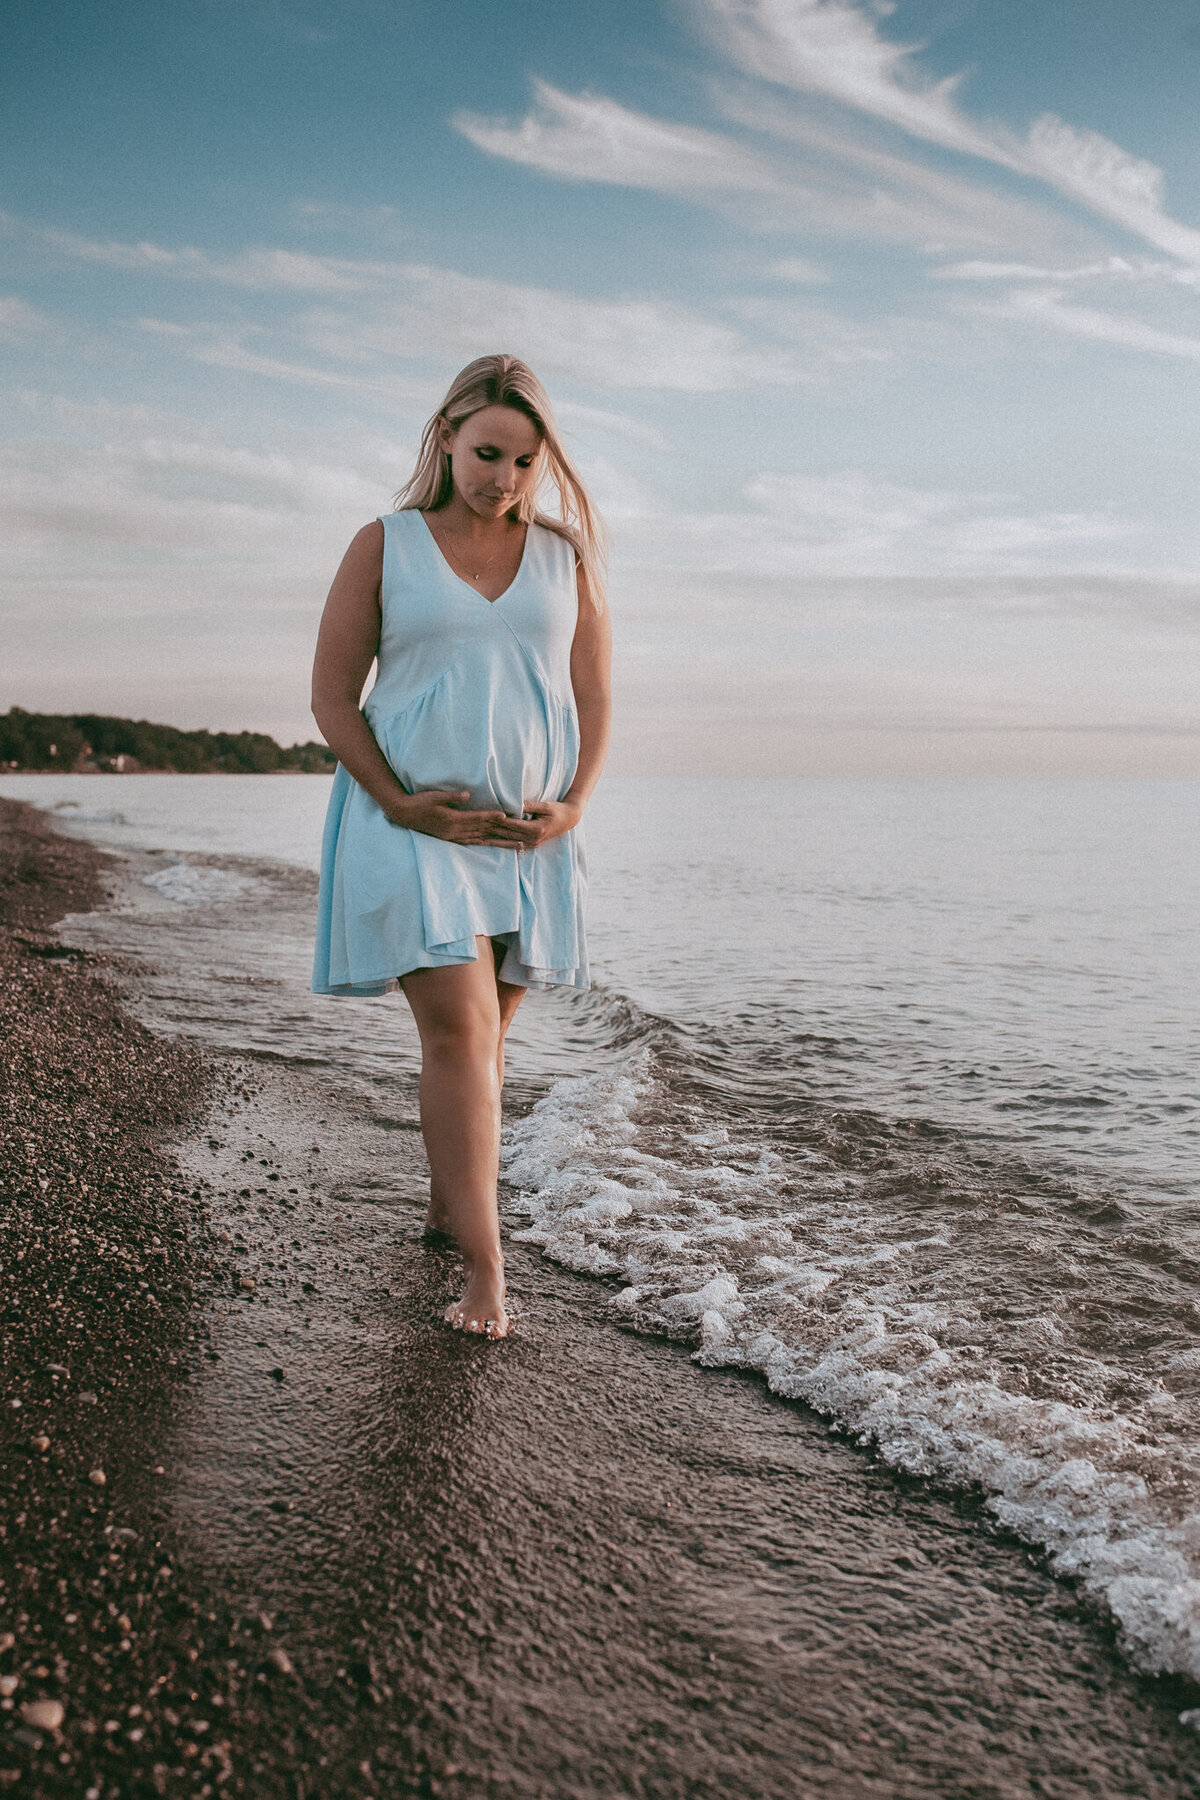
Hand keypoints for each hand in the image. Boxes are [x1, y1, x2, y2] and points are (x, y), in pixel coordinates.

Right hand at [390, 789, 512, 845]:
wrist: (404, 814)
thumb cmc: (420, 802)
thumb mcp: (436, 796)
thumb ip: (453, 796)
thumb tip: (468, 794)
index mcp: (452, 819)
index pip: (476, 818)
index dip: (490, 817)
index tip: (503, 816)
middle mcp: (453, 830)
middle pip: (478, 829)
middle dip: (494, 828)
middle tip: (508, 829)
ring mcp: (450, 835)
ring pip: (474, 836)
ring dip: (489, 836)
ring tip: (501, 837)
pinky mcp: (446, 837)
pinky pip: (465, 841)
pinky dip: (476, 841)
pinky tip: (483, 842)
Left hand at [480, 798, 581, 850]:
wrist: (568, 820)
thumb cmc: (557, 809)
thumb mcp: (545, 805)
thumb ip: (530, 805)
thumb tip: (516, 803)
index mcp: (536, 829)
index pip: (512, 824)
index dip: (497, 821)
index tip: (484, 817)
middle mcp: (532, 839)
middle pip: (507, 835)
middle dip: (490, 831)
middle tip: (475, 827)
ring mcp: (531, 845)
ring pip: (507, 843)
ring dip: (492, 841)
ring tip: (476, 839)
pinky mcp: (530, 846)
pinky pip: (512, 847)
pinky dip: (500, 845)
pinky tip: (489, 844)